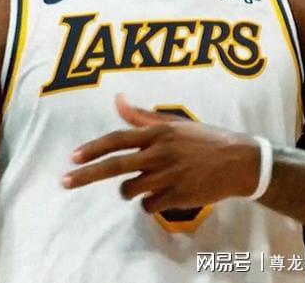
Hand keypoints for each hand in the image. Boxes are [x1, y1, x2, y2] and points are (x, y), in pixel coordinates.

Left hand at [63, 94, 260, 212]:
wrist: (240, 162)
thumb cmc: (204, 140)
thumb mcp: (174, 123)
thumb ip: (142, 116)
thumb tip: (118, 99)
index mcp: (158, 133)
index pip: (118, 139)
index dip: (93, 148)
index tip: (73, 157)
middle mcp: (160, 153)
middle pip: (115, 166)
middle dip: (86, 175)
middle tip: (65, 181)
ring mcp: (169, 177)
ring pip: (131, 190)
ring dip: (130, 190)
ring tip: (145, 182)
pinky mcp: (178, 197)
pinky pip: (149, 206)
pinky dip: (149, 203)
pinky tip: (163, 194)